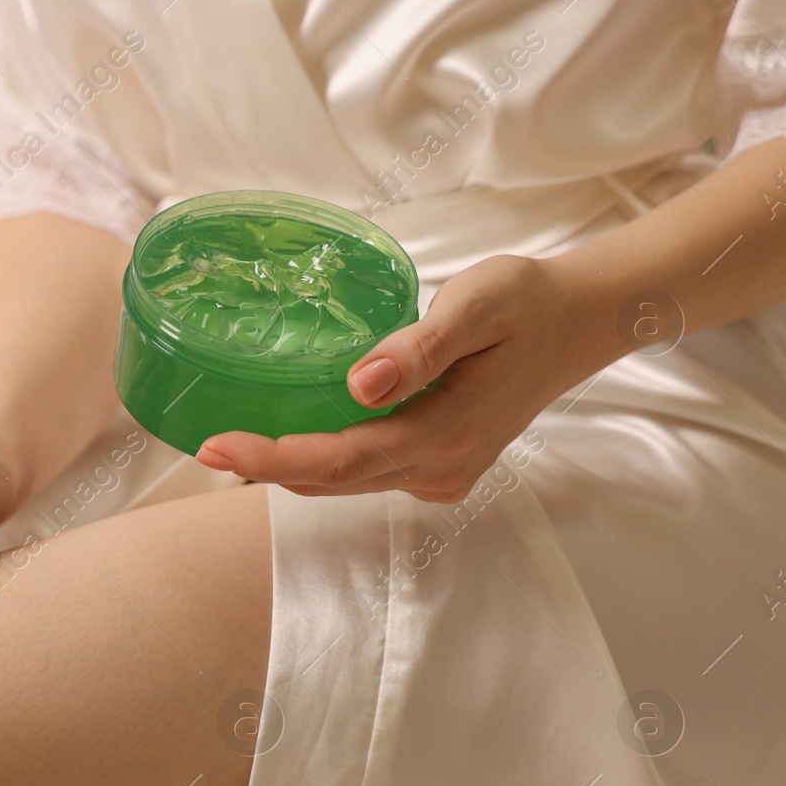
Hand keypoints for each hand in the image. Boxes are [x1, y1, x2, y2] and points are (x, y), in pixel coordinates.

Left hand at [193, 255, 616, 501]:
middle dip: (264, 466)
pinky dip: (325, 459)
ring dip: (290, 466)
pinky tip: (292, 431)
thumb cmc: (527, 302)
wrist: (581, 323)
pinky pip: (368, 473)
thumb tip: (361, 384)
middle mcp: (440, 469)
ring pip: (348, 482)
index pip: (338, 461)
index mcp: (446, 436)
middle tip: (204, 441)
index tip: (214, 446)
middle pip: (333, 482)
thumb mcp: (478, 303)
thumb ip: (420, 346)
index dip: (270, 458)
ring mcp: (442, 475)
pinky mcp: (441, 468)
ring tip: (234, 438)